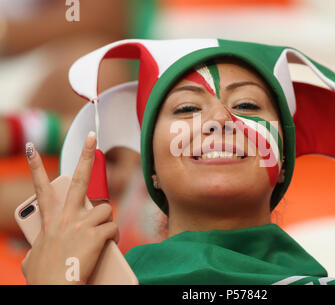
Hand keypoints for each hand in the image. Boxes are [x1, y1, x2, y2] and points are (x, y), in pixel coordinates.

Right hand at [21, 132, 118, 284]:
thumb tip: (38, 250)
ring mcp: (81, 224)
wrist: (54, 290)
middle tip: (92, 138)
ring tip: (102, 234)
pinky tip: (109, 245)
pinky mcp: (96, 235)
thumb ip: (39, 247)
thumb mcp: (33, 258)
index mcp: (49, 221)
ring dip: (106, 221)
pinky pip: (113, 227)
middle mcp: (65, 217)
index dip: (36, 167)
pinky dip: (114, 236)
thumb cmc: (44, 278)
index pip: (42, 188)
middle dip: (86, 156)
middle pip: (80, 179)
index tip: (33, 149)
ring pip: (104, 209)